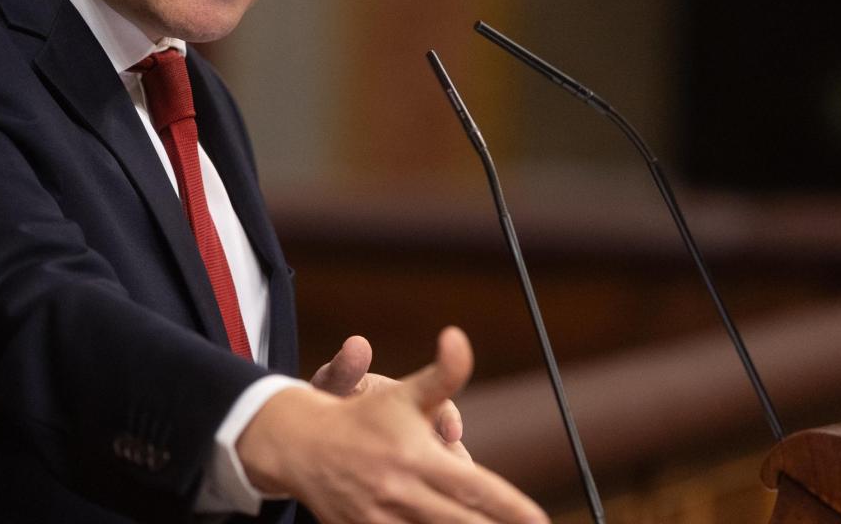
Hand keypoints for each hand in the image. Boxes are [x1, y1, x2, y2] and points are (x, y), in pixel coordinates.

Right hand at [239, 327, 546, 523]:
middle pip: (461, 523)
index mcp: (416, 459)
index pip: (475, 488)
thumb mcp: (406, 393)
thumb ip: (444, 373)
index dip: (510, 508)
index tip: (540, 520)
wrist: (300, 447)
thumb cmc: (364, 417)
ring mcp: (380, 521)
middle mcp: (401, 494)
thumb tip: (458, 337)